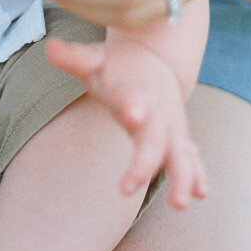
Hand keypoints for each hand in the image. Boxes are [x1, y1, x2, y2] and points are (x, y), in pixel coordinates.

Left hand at [47, 30, 207, 205]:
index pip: (131, 99)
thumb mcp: (94, 59)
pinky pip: (191, 156)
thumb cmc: (116, 65)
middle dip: (145, 161)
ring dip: (183, 175)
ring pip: (180, 152)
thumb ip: (74, 58)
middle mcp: (156, 110)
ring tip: (180, 203)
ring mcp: (170, 124)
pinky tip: (201, 193)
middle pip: (153, 139)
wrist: (153, 58)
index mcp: (133, 90)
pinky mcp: (178, 136)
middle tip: (129, 186)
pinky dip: (198, 172)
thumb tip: (50, 47)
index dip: (131, 105)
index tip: (131, 115)